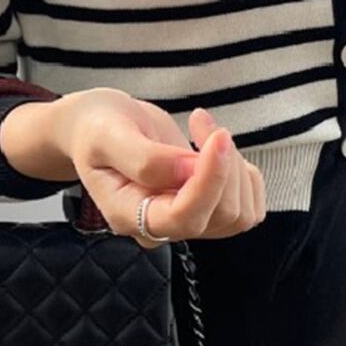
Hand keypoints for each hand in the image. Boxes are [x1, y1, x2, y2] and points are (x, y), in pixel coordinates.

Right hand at [54, 89, 266, 247]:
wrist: (101, 126)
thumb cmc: (98, 127)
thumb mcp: (108, 133)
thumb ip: (145, 157)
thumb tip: (191, 171)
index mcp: (128, 214)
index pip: (184, 217)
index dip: (210, 179)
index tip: (218, 136)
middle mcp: (160, 227)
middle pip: (220, 214)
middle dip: (224, 163)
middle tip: (200, 119)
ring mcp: (185, 221)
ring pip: (239, 213)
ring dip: (235, 165)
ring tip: (205, 129)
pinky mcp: (205, 210)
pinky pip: (248, 209)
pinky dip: (245, 175)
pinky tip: (218, 150)